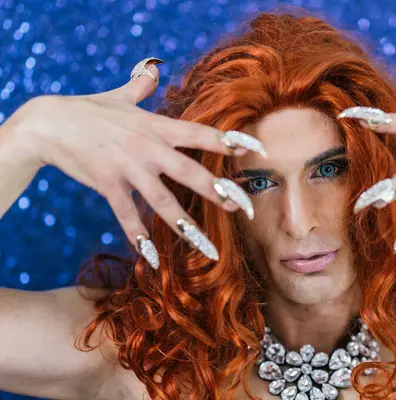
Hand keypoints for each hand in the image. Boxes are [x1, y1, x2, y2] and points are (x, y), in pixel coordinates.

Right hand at [7, 58, 267, 267]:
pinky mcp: (108, 185)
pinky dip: (138, 237)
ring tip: (209, 248)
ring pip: (163, 201)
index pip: (201, 133)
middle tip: (244, 208)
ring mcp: (128, 168)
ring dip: (187, 226)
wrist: (47, 123)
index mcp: (157, 126)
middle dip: (219, 191)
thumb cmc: (88, 109)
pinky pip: (127, 215)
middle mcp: (148, 147)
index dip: (230, 141)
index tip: (256, 150)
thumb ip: (141, 85)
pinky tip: (151, 258)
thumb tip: (152, 68)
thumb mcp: (119, 95)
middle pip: (191, 171)